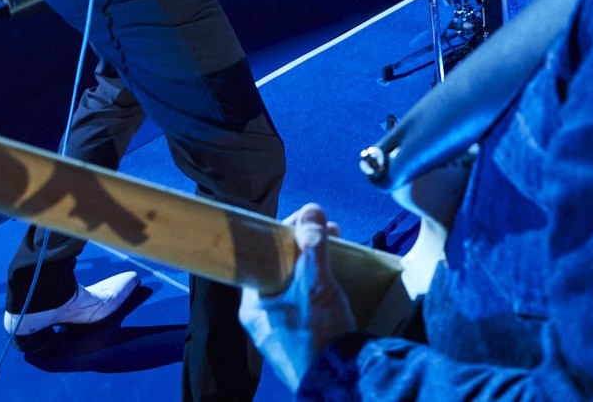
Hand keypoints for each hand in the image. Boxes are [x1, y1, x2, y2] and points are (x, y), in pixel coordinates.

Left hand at [238, 204, 355, 392]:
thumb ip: (312, 246)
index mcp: (253, 304)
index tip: (304, 221)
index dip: (283, 233)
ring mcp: (280, 330)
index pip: (261, 256)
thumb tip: (311, 212)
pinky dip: (316, 286)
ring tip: (334, 249)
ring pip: (293, 285)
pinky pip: (303, 302)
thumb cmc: (319, 336)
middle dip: (303, 246)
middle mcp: (262, 318)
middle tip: (326, 231)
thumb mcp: (315, 284)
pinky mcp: (299, 339)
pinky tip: (333, 279)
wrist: (340, 381)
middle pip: (279, 268)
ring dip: (312, 264)